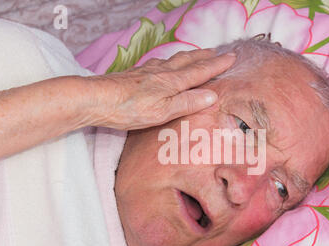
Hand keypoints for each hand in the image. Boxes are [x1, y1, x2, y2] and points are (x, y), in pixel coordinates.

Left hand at [85, 49, 235, 129]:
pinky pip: (160, 62)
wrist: (97, 99)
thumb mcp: (163, 111)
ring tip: (197, 54)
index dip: (216, 65)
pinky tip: (164, 63)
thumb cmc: (129, 109)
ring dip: (189, 56)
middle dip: (205, 56)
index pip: (200, 71)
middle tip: (218, 51)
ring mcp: (148, 71)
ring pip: (174, 60)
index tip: (231, 57)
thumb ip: (187, 102)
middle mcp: (162, 72)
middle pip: (188, 61)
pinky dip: (170, 60)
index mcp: (172, 82)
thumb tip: (212, 95)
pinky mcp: (136, 74)